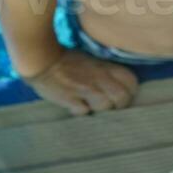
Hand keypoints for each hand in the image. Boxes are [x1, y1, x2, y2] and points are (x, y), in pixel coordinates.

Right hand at [24, 48, 139, 115]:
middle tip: (111, 105)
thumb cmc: (66, 60)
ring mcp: (85, 90)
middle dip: (120, 104)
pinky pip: (84, 112)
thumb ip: (104, 72)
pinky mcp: (70, 100)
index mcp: (104, 67)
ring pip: (105, 107)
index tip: (124, 94)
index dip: (131, 90)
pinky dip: (82, 111)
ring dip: (100, 109)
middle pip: (122, 98)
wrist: (42, 60)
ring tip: (91, 105)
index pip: (130, 81)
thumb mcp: (90, 60)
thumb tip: (117, 85)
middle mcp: (98, 79)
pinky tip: (77, 106)